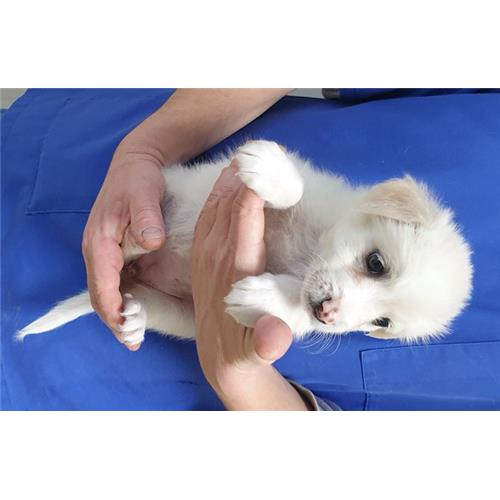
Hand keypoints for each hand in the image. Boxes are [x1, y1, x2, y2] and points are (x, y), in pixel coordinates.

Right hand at [82, 147, 165, 349]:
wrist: (135, 166)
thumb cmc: (138, 179)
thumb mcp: (143, 193)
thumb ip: (146, 218)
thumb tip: (152, 243)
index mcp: (100, 241)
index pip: (102, 283)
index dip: (113, 309)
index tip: (127, 328)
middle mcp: (98, 251)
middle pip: (101, 293)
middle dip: (114, 319)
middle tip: (132, 341)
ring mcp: (106, 253)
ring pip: (107, 290)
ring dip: (118, 313)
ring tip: (135, 335)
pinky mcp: (116, 253)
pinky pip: (116, 282)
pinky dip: (124, 300)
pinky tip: (139, 311)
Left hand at [191, 163, 308, 409]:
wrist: (220, 358)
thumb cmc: (250, 348)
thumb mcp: (261, 350)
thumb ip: (267, 342)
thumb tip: (275, 338)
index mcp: (236, 270)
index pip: (243, 220)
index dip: (253, 190)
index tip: (266, 163)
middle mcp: (216, 258)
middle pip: (228, 205)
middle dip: (243, 176)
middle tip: (260, 148)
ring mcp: (205, 256)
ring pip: (214, 208)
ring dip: (228, 182)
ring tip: (245, 158)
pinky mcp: (200, 258)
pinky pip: (205, 218)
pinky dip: (217, 197)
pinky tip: (226, 185)